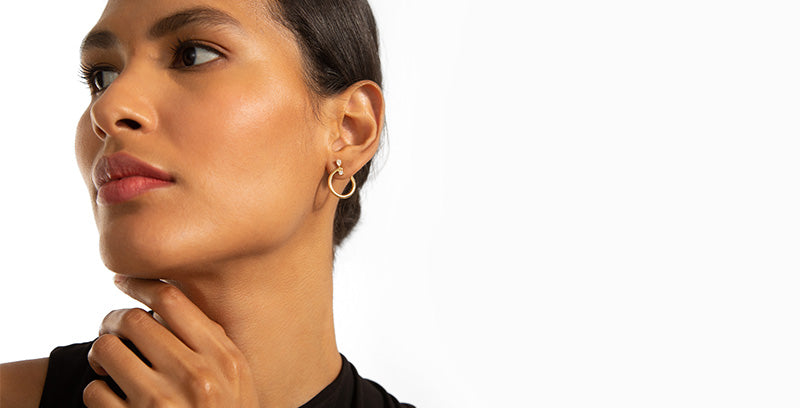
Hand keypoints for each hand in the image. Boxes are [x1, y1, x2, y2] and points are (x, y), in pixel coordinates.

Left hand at [83, 276, 259, 406]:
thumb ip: (213, 341)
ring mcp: (162, 403)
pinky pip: (94, 392)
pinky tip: (113, 400)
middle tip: (114, 332)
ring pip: (106, 350)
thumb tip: (168, 299)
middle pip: (133, 319)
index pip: (171, 298)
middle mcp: (195, 376)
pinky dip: (97, 393)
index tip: (124, 282)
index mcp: (223, 357)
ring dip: (101, 354)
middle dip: (114, 322)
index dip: (140, 283)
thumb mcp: (238, 378)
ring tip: (110, 365)